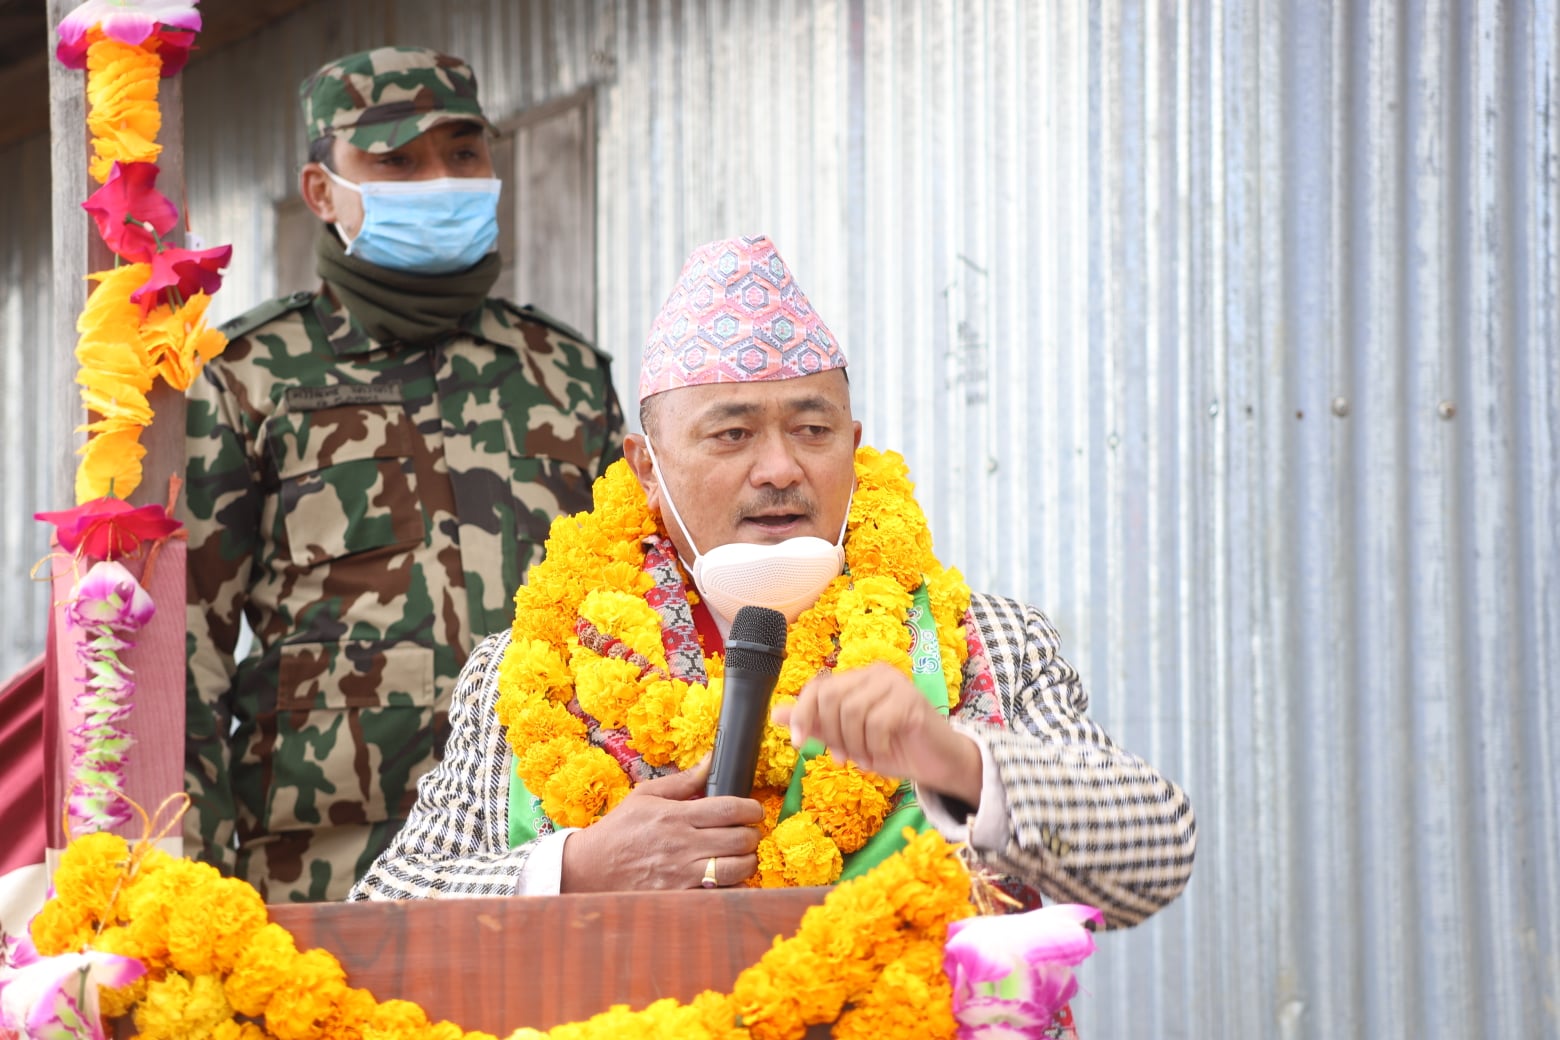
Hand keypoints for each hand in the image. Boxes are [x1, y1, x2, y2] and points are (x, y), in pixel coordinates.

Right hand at [558, 756, 762, 892]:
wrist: (589, 868)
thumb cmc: (619, 829)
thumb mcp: (646, 796)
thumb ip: (684, 780)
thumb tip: (711, 759)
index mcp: (676, 816)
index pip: (730, 808)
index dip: (752, 808)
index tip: (754, 810)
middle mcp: (682, 845)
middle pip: (740, 839)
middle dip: (753, 834)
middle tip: (748, 832)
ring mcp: (682, 874)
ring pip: (737, 868)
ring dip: (747, 861)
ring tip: (740, 855)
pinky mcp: (680, 896)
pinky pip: (721, 893)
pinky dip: (732, 886)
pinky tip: (726, 877)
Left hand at [774, 662, 983, 804]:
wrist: (936, 764)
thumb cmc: (892, 748)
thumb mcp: (845, 739)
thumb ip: (815, 724)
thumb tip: (775, 714)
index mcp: (857, 678)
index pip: (817, 687)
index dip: (803, 714)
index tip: (800, 744)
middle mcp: (875, 673)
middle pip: (831, 697)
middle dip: (831, 734)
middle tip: (842, 758)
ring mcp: (894, 683)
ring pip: (852, 711)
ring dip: (854, 745)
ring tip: (864, 760)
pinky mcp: (910, 700)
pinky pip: (877, 722)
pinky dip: (873, 747)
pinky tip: (878, 757)